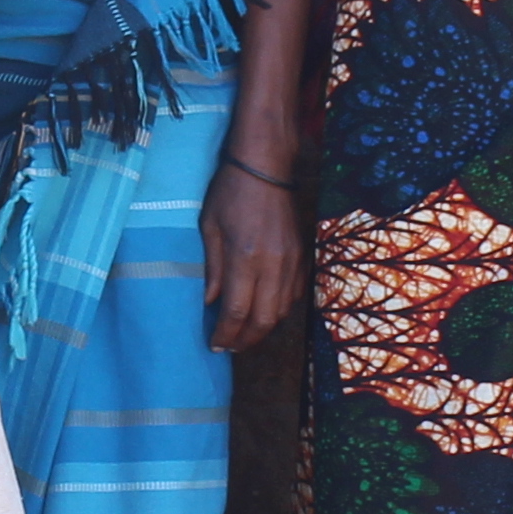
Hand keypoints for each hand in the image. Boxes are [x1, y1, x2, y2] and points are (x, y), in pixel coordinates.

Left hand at [204, 149, 302, 352]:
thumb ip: (212, 268)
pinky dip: (278, 310)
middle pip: (263, 320)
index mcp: (245, 258)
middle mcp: (273, 265)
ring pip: (282, 311)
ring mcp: (292, 262)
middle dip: (246, 340)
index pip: (236, 311)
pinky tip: (264, 311)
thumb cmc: (230, 192)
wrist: (267, 167)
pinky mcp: (302, 256)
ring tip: (244, 333)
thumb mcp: (210, 228)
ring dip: (263, 328)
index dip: (225, 334)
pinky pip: (294, 295)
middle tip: (229, 346)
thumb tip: (210, 302)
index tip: (214, 344)